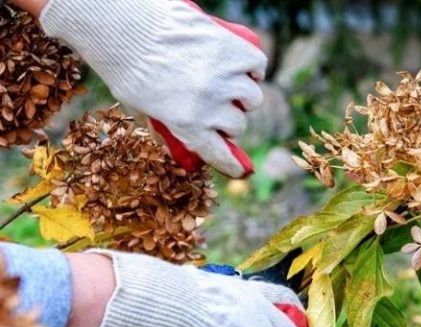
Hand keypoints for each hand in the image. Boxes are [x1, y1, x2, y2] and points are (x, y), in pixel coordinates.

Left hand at [39, 0, 265, 177]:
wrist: (128, 26)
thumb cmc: (126, 67)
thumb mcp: (139, 108)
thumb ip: (163, 131)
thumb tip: (181, 153)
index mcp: (188, 125)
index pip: (221, 156)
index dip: (232, 165)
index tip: (240, 170)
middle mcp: (212, 106)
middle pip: (238, 125)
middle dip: (229, 120)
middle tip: (219, 109)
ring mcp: (226, 78)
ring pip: (252, 98)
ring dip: (244, 95)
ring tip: (230, 84)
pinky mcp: (234, 50)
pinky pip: (258, 65)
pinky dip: (253, 67)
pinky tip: (242, 66)